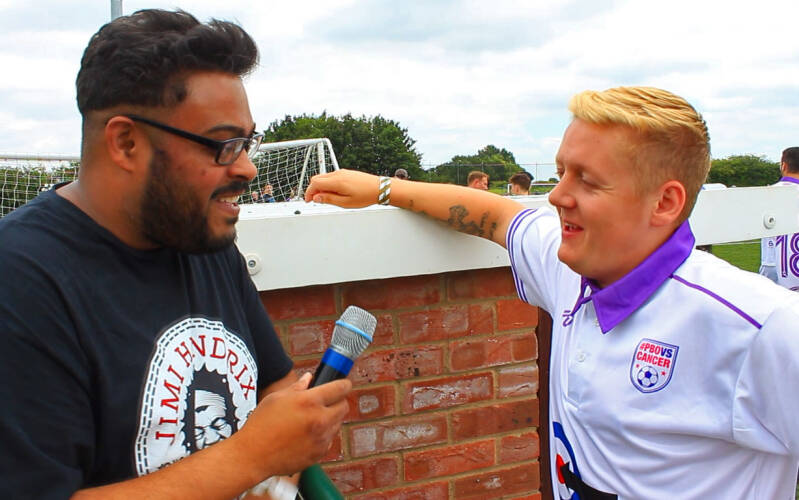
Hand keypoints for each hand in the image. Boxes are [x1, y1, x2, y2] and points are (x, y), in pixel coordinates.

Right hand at [233, 373, 350, 478]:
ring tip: (311, 420)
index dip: (344, 384)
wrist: (253, 455)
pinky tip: (306, 435)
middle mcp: (319, 420)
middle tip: (327, 401)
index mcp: (309, 401)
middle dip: (338, 401)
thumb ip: (297, 386)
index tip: (344, 384)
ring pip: (338, 424)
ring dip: (330, 419)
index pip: (340, 388)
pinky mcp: (319, 453)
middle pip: (344, 406)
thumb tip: (309, 378)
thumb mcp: (277, 398)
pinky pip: (329, 440)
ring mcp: (321, 438)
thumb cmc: (261, 423)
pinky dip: (323, 435)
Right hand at [304, 169, 381, 207]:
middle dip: (313, 189)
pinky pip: (331, 176)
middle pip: (317, 178)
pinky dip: (328, 184)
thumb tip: (316, 198)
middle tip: (315, 200)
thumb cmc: (365, 196)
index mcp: (336, 181)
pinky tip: (334, 192)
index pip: (315, 183)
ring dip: (321, 187)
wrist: (379, 188)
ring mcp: (342, 172)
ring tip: (327, 198)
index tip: (308, 200)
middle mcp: (338, 174)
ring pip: (324, 177)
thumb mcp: (345, 203)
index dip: (308, 192)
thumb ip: (329, 199)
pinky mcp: (346, 173)